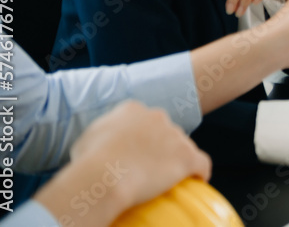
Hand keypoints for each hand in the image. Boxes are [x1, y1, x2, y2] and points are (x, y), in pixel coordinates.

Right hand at [34, 102, 210, 226]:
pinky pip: (202, 162)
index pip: (145, 121)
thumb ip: (101, 134)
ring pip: (183, 146)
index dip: (143, 137)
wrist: (105, 174)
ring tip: (168, 179)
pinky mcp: (187, 156)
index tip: (138, 152)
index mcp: (133, 109)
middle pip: (166, 132)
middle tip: (150, 167)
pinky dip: (201, 171)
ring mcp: (175, 135)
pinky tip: (198, 179)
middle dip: (161, 147)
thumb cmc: (89, 161)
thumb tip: (100, 142)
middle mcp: (157, 116)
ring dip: (178, 160)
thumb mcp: (86, 139)